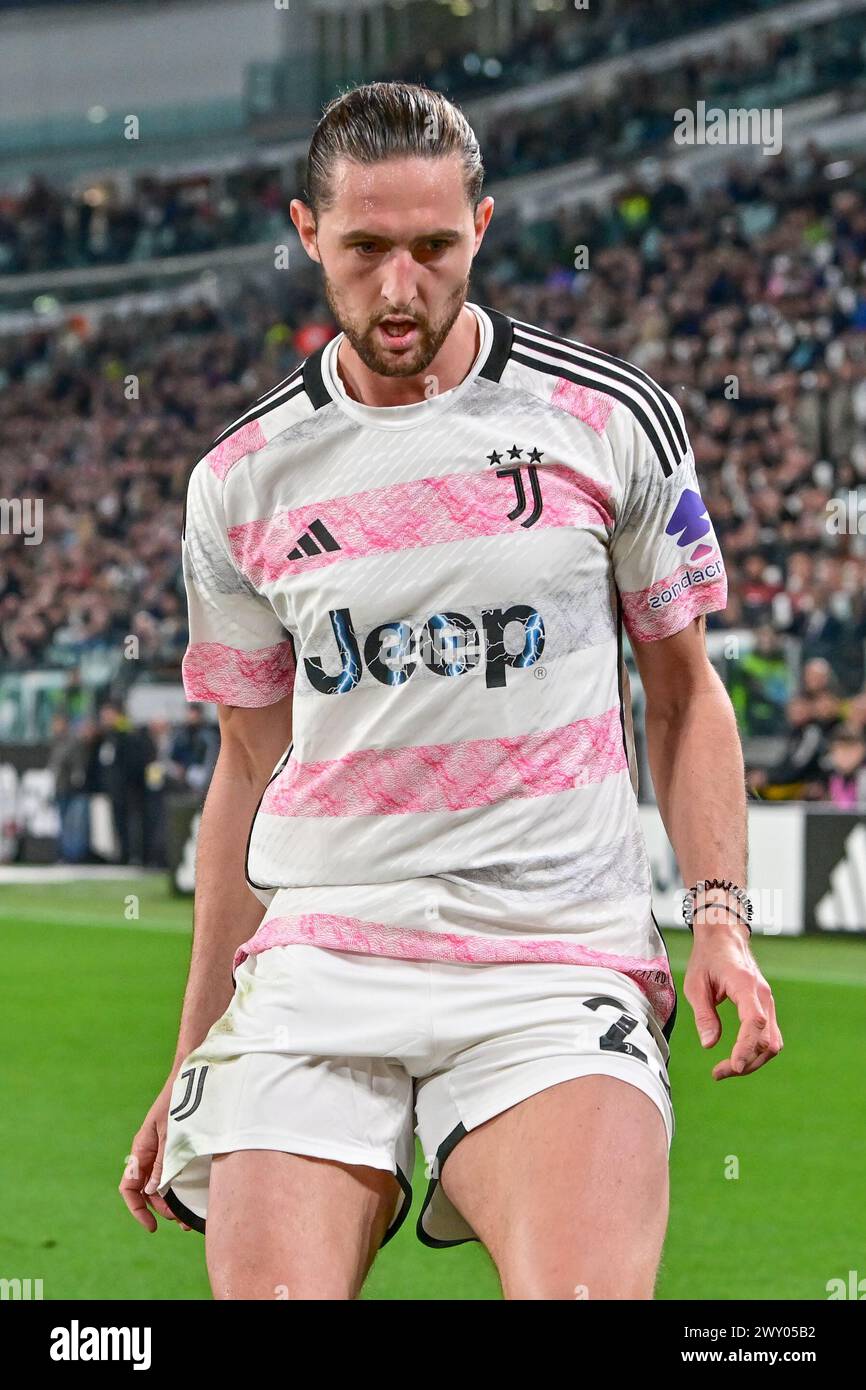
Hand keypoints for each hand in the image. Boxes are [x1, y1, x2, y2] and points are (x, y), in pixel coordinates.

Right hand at [119, 1077, 192, 1231]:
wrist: (191, 1078)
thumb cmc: (178, 1102)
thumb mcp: (170, 1134)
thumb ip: (162, 1162)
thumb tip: (152, 1191)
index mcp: (141, 1151)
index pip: (129, 1188)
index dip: (137, 1209)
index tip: (152, 1226)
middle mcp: (148, 1154)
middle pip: (146, 1191)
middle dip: (160, 1209)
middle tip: (180, 1222)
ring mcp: (160, 1152)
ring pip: (160, 1184)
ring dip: (171, 1201)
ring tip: (187, 1217)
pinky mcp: (174, 1148)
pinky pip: (171, 1173)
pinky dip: (179, 1187)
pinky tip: (191, 1196)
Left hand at [683, 918, 782, 1079]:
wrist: (724, 937)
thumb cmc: (707, 958)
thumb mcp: (695, 984)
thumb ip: (704, 1014)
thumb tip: (709, 1045)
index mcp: (745, 985)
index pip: (754, 1021)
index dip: (746, 1047)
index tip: (734, 1066)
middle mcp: (763, 995)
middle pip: (766, 1040)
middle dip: (746, 1062)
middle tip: (718, 1073)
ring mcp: (768, 1001)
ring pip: (772, 1042)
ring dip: (752, 1061)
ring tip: (725, 1070)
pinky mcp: (766, 1007)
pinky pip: (769, 1036)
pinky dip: (756, 1051)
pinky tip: (737, 1058)